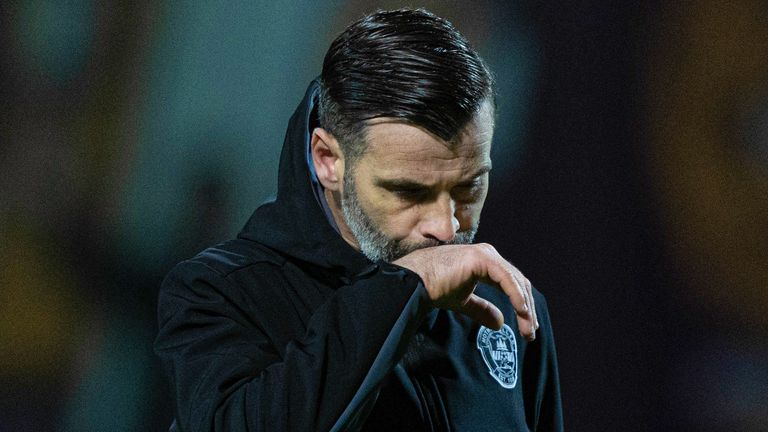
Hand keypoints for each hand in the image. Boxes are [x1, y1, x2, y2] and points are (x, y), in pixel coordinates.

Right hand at [393, 243, 537, 339]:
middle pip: (518, 282)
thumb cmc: (433, 288)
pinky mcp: (482, 259)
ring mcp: (486, 255)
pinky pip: (507, 280)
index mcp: (485, 263)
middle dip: (527, 309)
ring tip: (527, 329)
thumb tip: (500, 323)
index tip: (527, 327)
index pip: (512, 284)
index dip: (522, 305)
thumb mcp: (463, 302)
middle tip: (530, 332)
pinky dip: (516, 297)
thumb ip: (482, 309)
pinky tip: (521, 313)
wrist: (416, 281)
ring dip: (525, 307)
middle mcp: (488, 255)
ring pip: (516, 282)